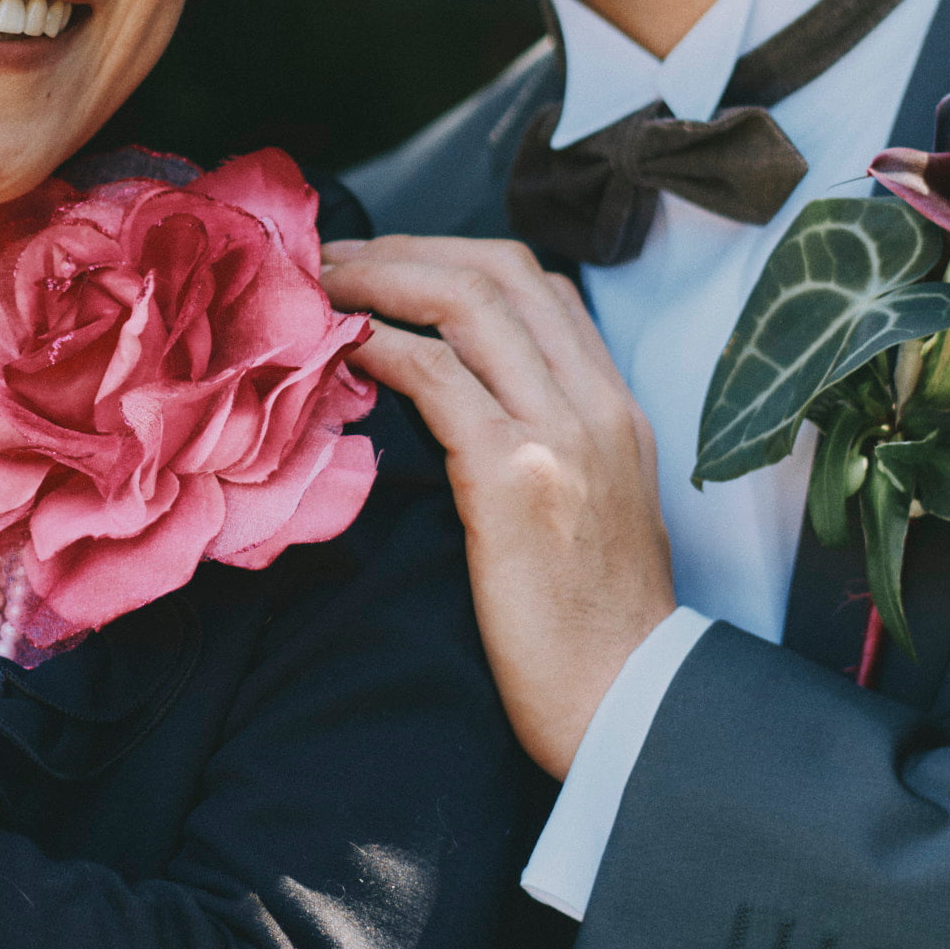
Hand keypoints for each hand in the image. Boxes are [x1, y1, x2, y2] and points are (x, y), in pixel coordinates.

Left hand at [323, 233, 675, 777]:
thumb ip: (546, 438)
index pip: (541, 286)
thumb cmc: (593, 623)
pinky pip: (436, 376)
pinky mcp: (514, 477)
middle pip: (500, 270)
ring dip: (380, 277)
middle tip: (333, 257)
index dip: (453, 257)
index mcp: (616, 405)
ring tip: (320, 284)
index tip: (386, 265)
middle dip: (406, 248)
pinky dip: (380, 344)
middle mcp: (596, 403)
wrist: (629, 701)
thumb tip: (458, 399)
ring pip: (468, 301)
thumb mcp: (592, 504)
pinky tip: (339, 345)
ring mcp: (560, 434)